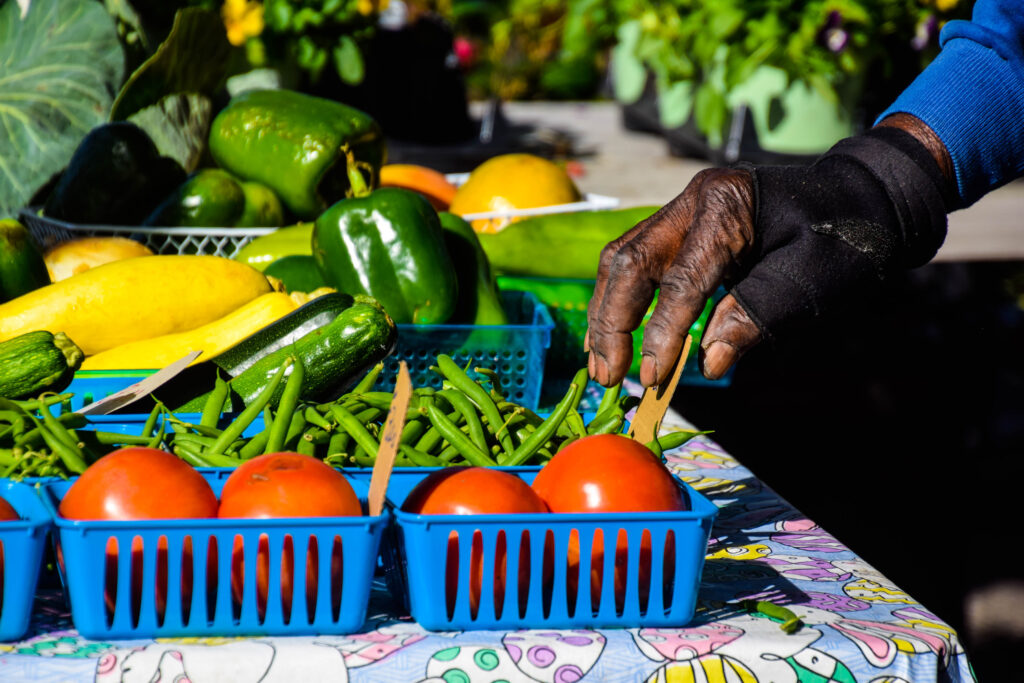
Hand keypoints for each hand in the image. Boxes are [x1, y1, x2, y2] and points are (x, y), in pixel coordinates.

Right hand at [586, 115, 954, 388]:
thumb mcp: (811, 280)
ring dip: (606, 315)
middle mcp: (692, 202)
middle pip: (628, 262)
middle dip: (612, 323)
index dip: (662, 334)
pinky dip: (620, 302)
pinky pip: (636, 262)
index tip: (654, 380)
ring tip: (601, 364)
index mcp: (725, 207)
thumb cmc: (846, 239)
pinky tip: (614, 335)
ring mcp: (683, 210)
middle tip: (608, 376)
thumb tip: (707, 364)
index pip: (680, 279)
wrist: (865, 199)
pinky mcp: (682, 227)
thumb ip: (756, 315)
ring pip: (621, 261)